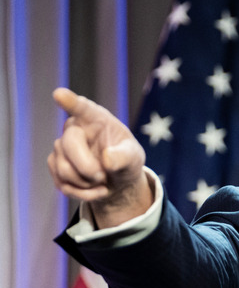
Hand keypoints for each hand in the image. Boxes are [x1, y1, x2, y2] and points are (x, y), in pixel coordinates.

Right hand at [48, 88, 151, 227]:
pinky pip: (63, 184)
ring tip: (103, 181)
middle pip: (68, 145)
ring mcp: (61, 147)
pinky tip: (96, 189)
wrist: (117, 180)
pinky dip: (83, 193)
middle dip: (87, 167)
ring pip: (64, 169)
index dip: (71, 102)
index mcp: (96, 119)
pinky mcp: (55, 165)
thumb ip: (124, 157)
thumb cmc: (126, 161)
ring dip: (87, 183)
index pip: (82, 108)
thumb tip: (107, 159)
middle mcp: (75, 128)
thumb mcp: (133, 158)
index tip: (59, 94)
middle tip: (103, 176)